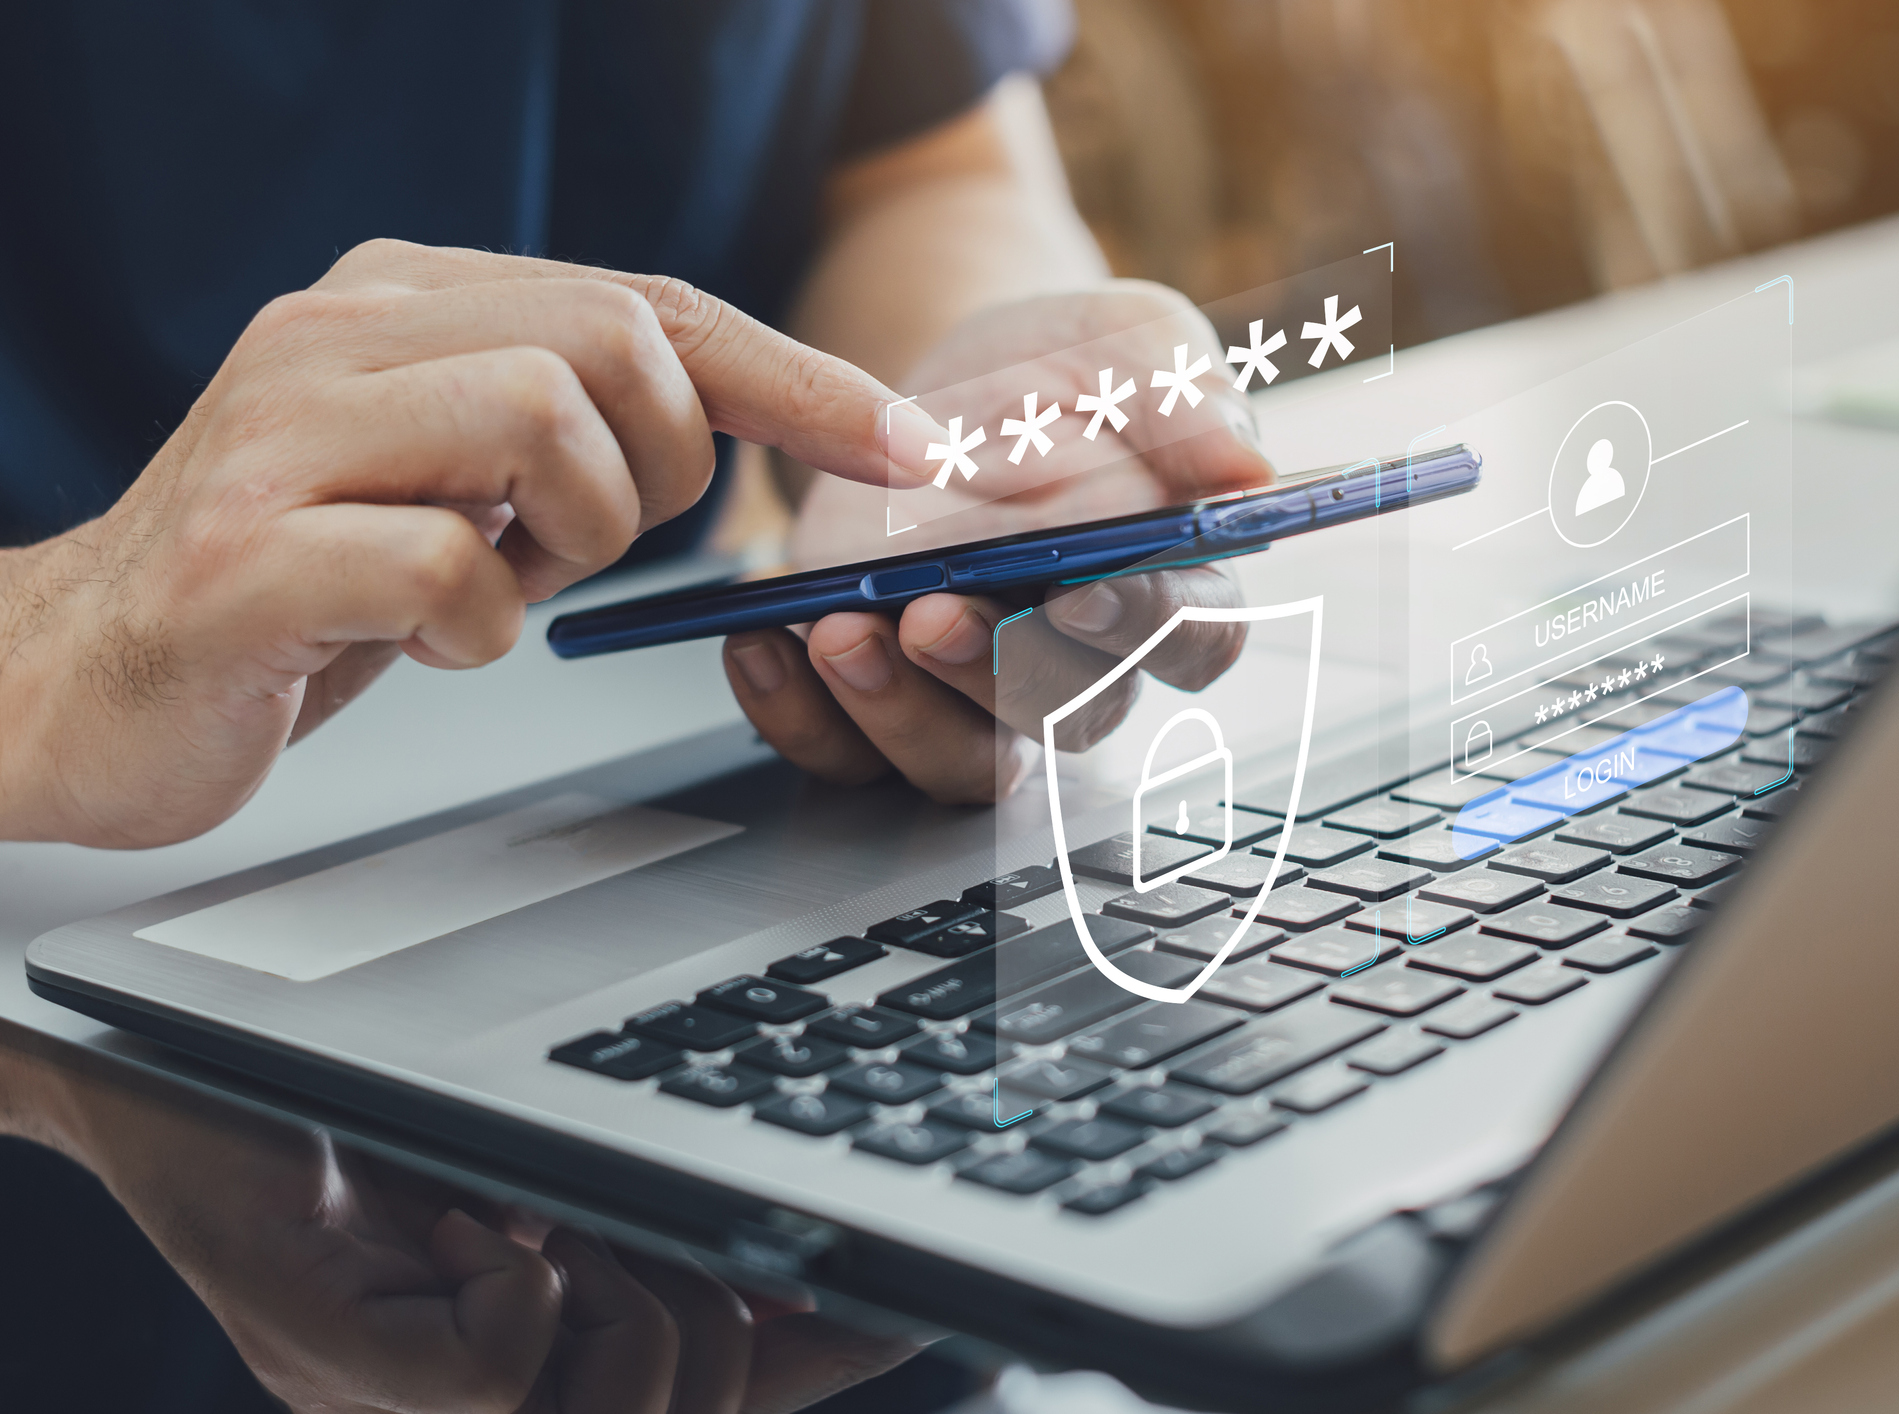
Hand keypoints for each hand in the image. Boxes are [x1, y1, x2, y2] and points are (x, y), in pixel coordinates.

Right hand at [0, 239, 950, 847]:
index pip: (649, 305)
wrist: (79, 677)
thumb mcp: (456, 482)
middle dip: (665, 467)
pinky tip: (426, 637)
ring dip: (574, 535)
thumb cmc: (298, 586)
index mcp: (404, 300)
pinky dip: (478, 623)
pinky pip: (445, 564)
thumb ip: (566, 427)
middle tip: (589, 543)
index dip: (798, 379)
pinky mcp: (245, 551)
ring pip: (541, 418)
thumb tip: (742, 425)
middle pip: (615, 343)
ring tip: (501, 581)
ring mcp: (282, 433)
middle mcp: (340, 334)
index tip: (907, 448)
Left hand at [20, 1032, 916, 1413]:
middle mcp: (479, 1406)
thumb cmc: (326, 1115)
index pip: (717, 1392)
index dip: (824, 1362)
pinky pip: (495, 1378)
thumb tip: (774, 1217)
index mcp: (531, 1362)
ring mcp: (404, 1403)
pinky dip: (514, 1290)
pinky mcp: (340, 1360)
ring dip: (616, 1298)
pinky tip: (474, 1229)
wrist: (140, 1079)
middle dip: (712, 1315)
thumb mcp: (518, 1160)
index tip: (904, 1304)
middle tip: (636, 1232)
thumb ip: (637, 1205)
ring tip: (550, 1226)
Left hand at [723, 283, 1274, 802]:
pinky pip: (847, 756)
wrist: (938, 374)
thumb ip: (1184, 392)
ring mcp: (975, 693)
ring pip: (964, 761)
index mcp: (1167, 583)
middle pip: (1071, 715)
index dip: (1148, 628)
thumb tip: (1244, 458)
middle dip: (1000, 675)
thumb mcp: (1125, 341)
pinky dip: (799, 715)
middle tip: (938, 614)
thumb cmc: (1056, 372)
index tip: (1085, 590)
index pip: (1192, 639)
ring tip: (844, 630)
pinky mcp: (882, 698)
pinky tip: (765, 643)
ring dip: (901, 712)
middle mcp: (1078, 661)